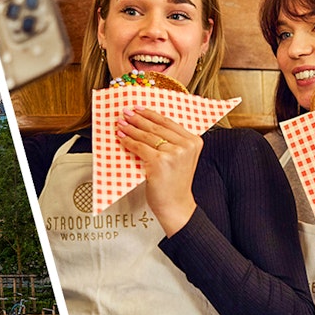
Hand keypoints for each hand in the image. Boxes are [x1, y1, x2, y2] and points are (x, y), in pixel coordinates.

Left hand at [116, 106, 200, 235]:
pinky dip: (128, 141)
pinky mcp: (160, 162)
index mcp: (194, 141)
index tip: (139, 108)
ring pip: (147, 135)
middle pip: (156, 126)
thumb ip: (172, 141)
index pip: (168, 122)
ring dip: (131, 128)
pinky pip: (140, 147)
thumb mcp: (181, 158)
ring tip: (121, 124)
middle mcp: (186, 145)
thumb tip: (147, 123)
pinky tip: (122, 138)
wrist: (176, 205)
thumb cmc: (175, 183)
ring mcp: (173, 153)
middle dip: (138, 118)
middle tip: (126, 113)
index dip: (151, 114)